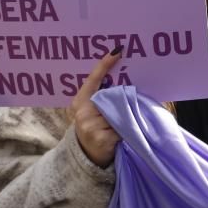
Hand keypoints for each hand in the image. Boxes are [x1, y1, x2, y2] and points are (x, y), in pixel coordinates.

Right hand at [68, 49, 122, 168]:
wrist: (87, 156)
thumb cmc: (95, 129)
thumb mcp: (93, 112)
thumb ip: (102, 99)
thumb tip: (124, 84)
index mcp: (80, 101)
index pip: (93, 79)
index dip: (105, 64)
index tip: (118, 51)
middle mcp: (83, 112)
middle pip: (111, 97)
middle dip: (122, 101)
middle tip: (127, 106)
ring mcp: (90, 125)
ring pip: (119, 113)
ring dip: (125, 118)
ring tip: (123, 126)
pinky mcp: (101, 137)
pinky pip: (122, 128)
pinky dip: (126, 130)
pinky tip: (122, 136)